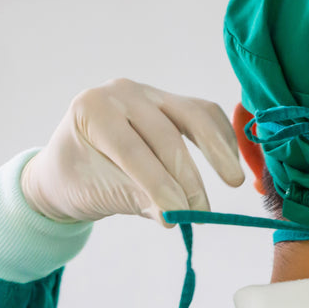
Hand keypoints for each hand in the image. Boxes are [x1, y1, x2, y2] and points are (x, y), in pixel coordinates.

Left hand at [21, 78, 245, 226]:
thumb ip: (134, 198)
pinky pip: (206, 114)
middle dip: (187, 178)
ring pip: (195, 116)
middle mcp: (122, 92)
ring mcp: (150, 93)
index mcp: (92, 109)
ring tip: (234, 181)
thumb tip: (175, 215)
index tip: (179, 215)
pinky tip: (231, 163)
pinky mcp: (173, 101)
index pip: (132, 149)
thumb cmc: (78, 178)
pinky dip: (222, 138)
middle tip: (201, 212)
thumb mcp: (96, 190)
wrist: (74, 164)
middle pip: (166, 135)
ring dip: (218, 150)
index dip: (158, 184)